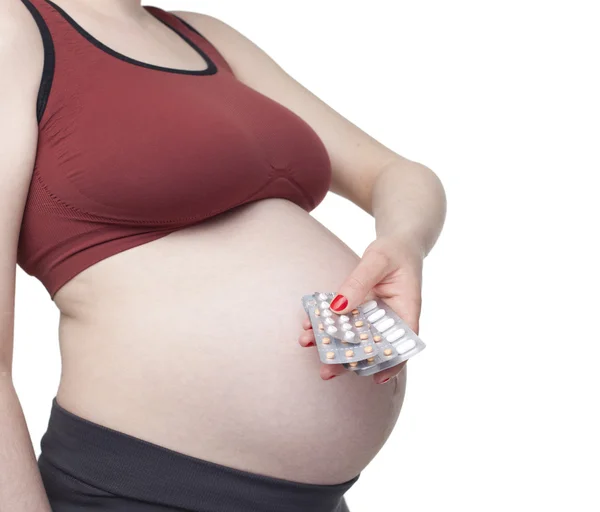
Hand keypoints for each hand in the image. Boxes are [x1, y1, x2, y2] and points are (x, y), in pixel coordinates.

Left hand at [298, 235, 422, 383]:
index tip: (376, 378)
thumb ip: (359, 282)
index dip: (393, 364)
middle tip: (324, 371)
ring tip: (306, 342)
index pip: (403, 344)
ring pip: (353, 337)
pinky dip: (326, 324)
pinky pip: (343, 321)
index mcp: (406, 311)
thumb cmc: (394, 251)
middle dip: (347, 360)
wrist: (396, 244)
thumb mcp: (378, 260)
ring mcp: (374, 317)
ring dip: (330, 343)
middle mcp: (390, 320)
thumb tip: (338, 307)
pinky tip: (307, 325)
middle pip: (372, 347)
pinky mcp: (360, 310)